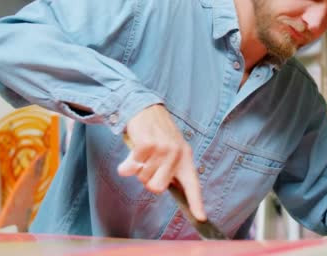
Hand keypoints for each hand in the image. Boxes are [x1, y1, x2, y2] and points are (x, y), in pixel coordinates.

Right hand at [117, 104, 206, 220]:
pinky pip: (130, 168)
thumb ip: (171, 169)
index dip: (196, 203)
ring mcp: (162, 149)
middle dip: (147, 181)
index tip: (201, 218)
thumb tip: (162, 188)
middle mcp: (176, 154)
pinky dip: (125, 165)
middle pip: (157, 188)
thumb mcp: (172, 149)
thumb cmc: (158, 134)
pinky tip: (132, 151)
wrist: (146, 109)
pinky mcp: (146, 144)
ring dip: (137, 169)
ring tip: (142, 154)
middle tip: (147, 167)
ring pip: (142, 178)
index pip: (193, 184)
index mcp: (186, 157)